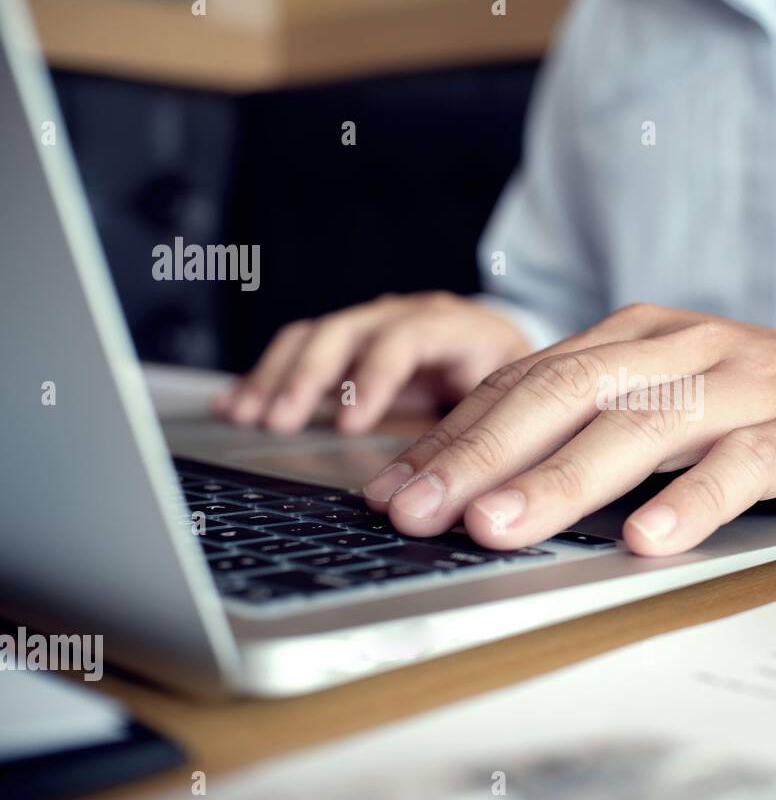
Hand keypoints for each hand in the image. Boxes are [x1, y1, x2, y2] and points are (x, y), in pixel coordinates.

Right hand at [213, 292, 531, 433]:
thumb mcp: (513, 407)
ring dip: (277, 377)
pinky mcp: (353, 345)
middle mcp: (411, 316)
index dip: (375, 377)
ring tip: (247, 418)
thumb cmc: (516, 390)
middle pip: (349, 330)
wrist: (513, 354)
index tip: (350, 423)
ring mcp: (378, 326)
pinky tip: (235, 406)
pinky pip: (301, 350)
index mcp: (457, 328)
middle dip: (309, 377)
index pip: (409, 338)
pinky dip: (266, 378)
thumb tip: (456, 483)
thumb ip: (485, 435)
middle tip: (279, 422)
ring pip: (317, 337)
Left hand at [363, 303, 775, 555]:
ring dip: (563, 479)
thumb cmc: (755, 408)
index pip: (527, 380)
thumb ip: (587, 422)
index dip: (456, 434)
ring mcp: (743, 385)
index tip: (394, 487)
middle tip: (416, 508)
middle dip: (482, 453)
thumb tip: (480, 475)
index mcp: (637, 337)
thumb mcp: (663, 398)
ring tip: (499, 526)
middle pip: (567, 392)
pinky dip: (691, 500)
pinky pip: (741, 465)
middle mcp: (681, 349)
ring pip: (641, 426)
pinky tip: (648, 538)